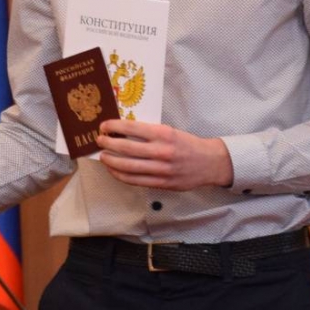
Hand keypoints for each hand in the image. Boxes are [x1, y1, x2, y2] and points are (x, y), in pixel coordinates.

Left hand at [95, 120, 233, 189]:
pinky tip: (114, 170)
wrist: (209, 162)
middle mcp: (161, 151)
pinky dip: (120, 175)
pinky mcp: (161, 183)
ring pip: (127, 166)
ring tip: (103, 156)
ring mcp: (161, 169)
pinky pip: (135, 180)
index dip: (113, 126)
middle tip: (99, 140)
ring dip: (111, 161)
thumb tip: (122, 132)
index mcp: (163, 134)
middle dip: (108, 144)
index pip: (131, 128)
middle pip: (126, 148)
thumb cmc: (187, 144)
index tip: (104, 126)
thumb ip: (149, 133)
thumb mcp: (170, 131)